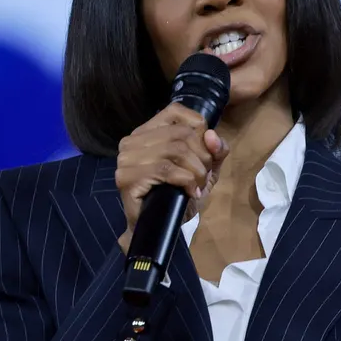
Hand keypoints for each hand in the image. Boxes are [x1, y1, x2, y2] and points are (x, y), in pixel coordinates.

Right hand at [114, 103, 229, 253]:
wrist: (159, 228)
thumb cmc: (178, 195)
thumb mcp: (204, 169)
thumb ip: (214, 151)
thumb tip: (212, 136)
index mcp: (147, 132)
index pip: (175, 111)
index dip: (199, 129)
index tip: (206, 153)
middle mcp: (132, 140)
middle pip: (181, 134)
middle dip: (202, 157)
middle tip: (203, 177)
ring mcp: (126, 159)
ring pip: (175, 150)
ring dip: (196, 171)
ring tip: (196, 186)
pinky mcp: (127, 178)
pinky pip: (166, 169)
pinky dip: (186, 180)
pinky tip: (189, 192)